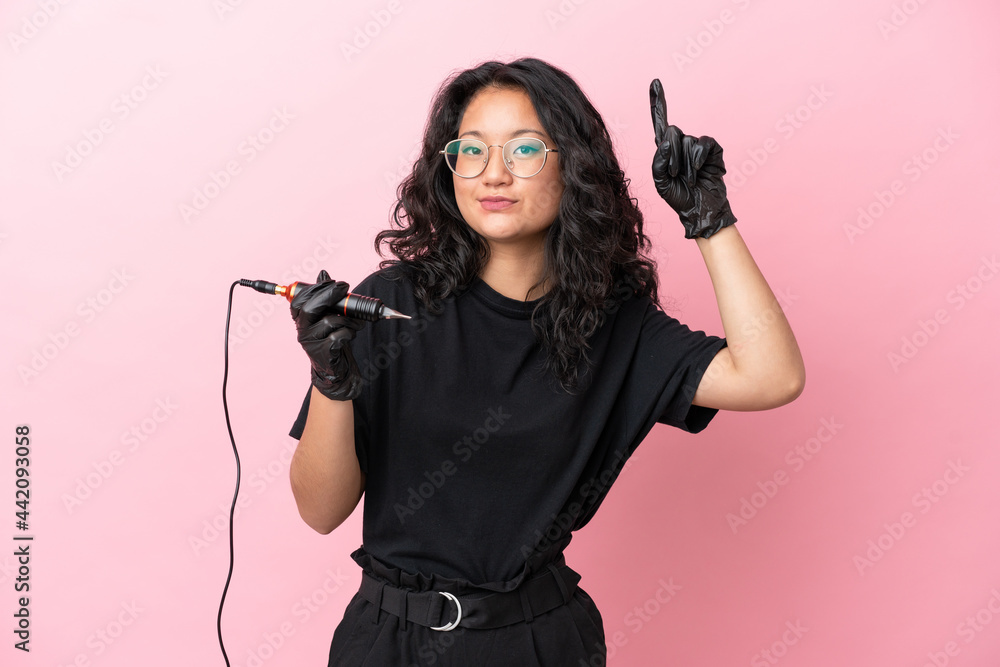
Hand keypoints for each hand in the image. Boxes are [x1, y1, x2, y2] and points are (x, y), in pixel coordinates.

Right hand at [289, 270, 366, 400]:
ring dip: (348, 319)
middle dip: (329, 295)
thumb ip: (325, 297)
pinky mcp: (323, 354)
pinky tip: (351, 335)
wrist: (336, 369)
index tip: (332, 281)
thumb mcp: (328, 315)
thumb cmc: (332, 339)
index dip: (315, 288)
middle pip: (309, 308)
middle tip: (345, 289)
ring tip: (356, 323)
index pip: (298, 299)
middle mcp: (302, 330)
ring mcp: (311, 343)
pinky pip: (338, 337)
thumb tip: (323, 273)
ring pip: (330, 322)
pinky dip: (349, 333)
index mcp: (301, 319)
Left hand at [650, 78, 736, 238]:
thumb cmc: (680, 198)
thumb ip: (657, 162)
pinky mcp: (713, 150)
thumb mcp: (660, 183)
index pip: (660, 122)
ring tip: (689, 179)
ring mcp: (697, 146)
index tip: (655, 82)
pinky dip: (699, 158)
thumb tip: (664, 141)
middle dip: (671, 155)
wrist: (701, 210)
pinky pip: (703, 144)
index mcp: (666, 150)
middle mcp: (681, 144)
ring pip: (686, 142)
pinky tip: (699, 170)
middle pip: (672, 132)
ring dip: (685, 164)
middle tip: (676, 175)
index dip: (658, 102)